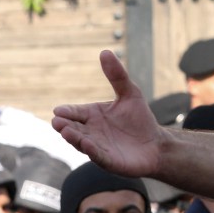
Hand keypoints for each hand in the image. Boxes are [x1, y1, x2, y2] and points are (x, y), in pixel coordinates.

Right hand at [52, 51, 165, 178]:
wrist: (156, 144)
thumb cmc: (139, 119)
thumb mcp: (130, 93)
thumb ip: (117, 76)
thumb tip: (105, 51)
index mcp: (92, 115)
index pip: (75, 112)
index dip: (67, 112)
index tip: (58, 110)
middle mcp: (91, 132)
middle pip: (74, 128)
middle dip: (65, 126)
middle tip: (57, 122)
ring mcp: (98, 147)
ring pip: (81, 143)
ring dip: (74, 138)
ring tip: (65, 132)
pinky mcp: (109, 161)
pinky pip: (98, 156)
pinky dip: (92, 150)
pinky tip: (87, 144)